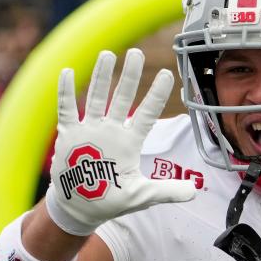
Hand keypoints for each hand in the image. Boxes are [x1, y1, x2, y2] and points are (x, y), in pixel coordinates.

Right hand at [45, 49, 195, 234]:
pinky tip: (67, 72)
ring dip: (100, 77)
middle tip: (136, 53)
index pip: (147, 114)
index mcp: (130, 142)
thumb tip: (194, 192)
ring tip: (108, 54)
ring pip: (96, 98)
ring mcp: (90, 131)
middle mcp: (112, 131)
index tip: (168, 74)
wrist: (81, 207)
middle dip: (129, 76)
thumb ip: (167, 191)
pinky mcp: (69, 136)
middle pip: (122, 98)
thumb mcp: (143, 195)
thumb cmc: (112, 199)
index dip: (156, 94)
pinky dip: (66, 93)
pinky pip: (66, 110)